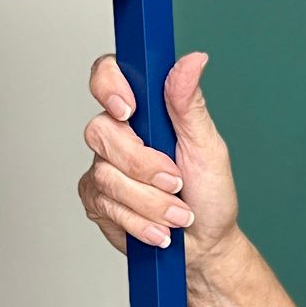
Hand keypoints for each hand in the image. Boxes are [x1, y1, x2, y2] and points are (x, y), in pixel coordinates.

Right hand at [78, 50, 240, 275]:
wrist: (204, 246)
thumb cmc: (209, 193)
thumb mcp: (207, 146)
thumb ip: (189, 104)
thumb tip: (193, 59)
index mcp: (146, 111)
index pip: (108, 75)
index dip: (108, 86)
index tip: (128, 110)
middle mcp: (119, 134)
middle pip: (102, 131)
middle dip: (143, 165)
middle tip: (176, 181)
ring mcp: (103, 166)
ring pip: (107, 175)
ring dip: (150, 201)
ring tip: (178, 214)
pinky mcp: (96, 199)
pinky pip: (106, 204)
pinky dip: (139, 221)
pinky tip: (159, 229)